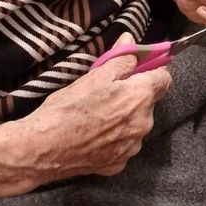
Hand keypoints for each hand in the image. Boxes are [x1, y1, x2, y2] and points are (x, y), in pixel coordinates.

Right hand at [0, 32, 171, 196]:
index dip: (154, 71)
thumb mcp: (96, 75)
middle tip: (111, 92)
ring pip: (137, 124)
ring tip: (99, 115)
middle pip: (149, 102)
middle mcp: (144, 124)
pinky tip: (95, 135)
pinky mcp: (118, 164)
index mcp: (141, 97)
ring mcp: (132, 147)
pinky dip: (115, 138)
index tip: (141, 69)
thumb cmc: (69, 107)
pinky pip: (124, 145)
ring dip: (126, 118)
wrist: (41, 149)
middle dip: (135, 95)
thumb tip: (132, 41)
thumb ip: (121, 58)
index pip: (164, 79)